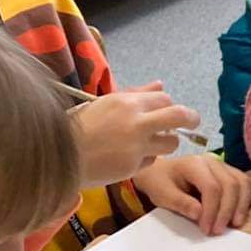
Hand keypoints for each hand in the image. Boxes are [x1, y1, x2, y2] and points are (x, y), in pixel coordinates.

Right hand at [75, 83, 200, 184]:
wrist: (58, 155)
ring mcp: (136, 146)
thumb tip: (160, 83)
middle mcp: (136, 122)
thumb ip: (135, 94)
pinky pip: (151, 160)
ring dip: (166, 142)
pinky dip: (146, 159)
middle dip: (191, 118)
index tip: (167, 111)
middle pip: (180, 116)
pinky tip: (129, 157)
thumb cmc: (78, 126)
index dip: (168, 105)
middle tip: (193, 121)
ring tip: (153, 142)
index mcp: (126, 102)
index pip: (164, 98)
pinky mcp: (133, 167)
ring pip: (171, 143)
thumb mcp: (104, 104)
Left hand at [138, 153, 250, 234]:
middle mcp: (212, 161)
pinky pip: (245, 185)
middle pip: (230, 185)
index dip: (212, 210)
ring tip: (235, 224)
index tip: (206, 229)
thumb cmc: (160, 183)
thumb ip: (181, 203)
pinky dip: (245, 200)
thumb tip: (200, 214)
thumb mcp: (162, 195)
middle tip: (218, 230)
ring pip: (243, 183)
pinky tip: (238, 215)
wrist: (160, 173)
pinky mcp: (230, 173)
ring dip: (241, 206)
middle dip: (227, 211)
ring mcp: (223, 166)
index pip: (211, 187)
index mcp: (194, 164)